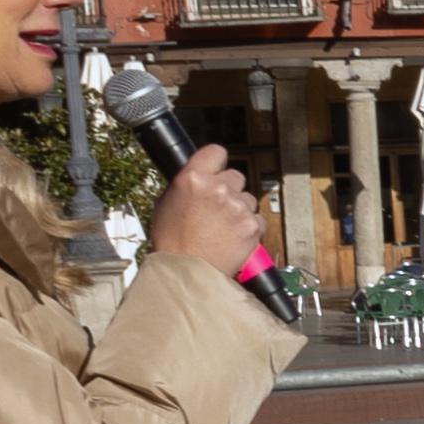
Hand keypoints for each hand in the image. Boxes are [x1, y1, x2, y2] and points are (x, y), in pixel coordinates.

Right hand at [149, 140, 261, 277]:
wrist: (187, 272)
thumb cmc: (172, 241)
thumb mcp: (166, 203)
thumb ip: (186, 184)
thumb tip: (198, 176)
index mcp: (193, 178)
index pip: (216, 151)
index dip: (217, 161)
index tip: (218, 169)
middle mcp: (217, 188)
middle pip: (236, 176)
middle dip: (229, 188)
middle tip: (217, 207)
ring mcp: (237, 206)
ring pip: (248, 198)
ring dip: (240, 209)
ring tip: (223, 227)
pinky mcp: (252, 224)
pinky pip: (257, 219)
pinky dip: (249, 227)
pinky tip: (233, 237)